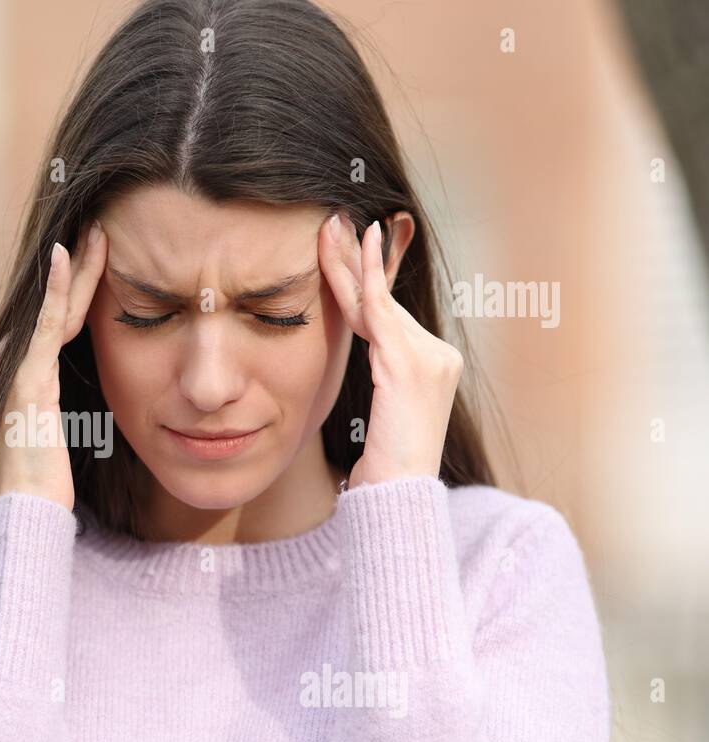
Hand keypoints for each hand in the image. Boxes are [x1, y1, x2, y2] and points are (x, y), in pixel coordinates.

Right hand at [0, 219, 107, 509]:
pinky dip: (54, 290)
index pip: (56, 323)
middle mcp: (16, 366)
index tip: (97, 260)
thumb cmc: (40, 486)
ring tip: (94, 232)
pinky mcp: (28, 378)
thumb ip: (55, 412)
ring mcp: (18, 370)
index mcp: (28, 377)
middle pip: (55, 307)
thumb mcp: (53, 440)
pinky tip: (64, 257)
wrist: (24, 511)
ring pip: (53, 307)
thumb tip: (61, 405)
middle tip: (98, 229)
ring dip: (75, 267)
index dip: (76, 290)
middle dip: (79, 268)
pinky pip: (45, 325)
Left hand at [318, 213, 463, 489]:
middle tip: (333, 221)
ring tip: (329, 227)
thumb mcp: (380, 412)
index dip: (364, 280)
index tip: (345, 247)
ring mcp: (428, 356)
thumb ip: (377, 375)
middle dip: (356, 260)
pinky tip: (355, 250)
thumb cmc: (384, 465)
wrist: (399, 495)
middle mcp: (437, 354)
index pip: (387, 314)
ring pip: (377, 301)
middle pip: (384, 300)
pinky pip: (379, 312)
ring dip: (349, 262)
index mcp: (431, 364)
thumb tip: (359, 354)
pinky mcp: (408, 363)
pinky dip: (365, 278)